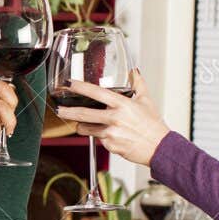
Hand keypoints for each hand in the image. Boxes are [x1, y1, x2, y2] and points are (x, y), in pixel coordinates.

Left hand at [52, 69, 170, 165]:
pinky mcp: (110, 146)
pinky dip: (100, 137)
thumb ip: (137, 84)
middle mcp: (115, 118)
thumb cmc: (153, 125)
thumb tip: (134, 71)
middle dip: (67, 111)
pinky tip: (112, 135)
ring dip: (83, 126)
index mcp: (122, 105)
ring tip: (87, 124)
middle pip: (84, 114)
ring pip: (87, 129)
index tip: (69, 84)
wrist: (160, 148)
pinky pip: (98, 139)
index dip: (81, 88)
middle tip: (58, 109)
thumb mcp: (146, 100)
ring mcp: (111, 133)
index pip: (97, 93)